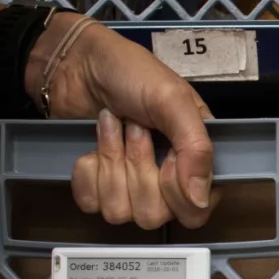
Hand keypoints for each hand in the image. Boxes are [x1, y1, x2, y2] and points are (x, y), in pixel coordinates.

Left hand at [26, 16, 220, 229]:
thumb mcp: (173, 100)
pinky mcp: (95, 186)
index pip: (196, 210)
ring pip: (120, 212)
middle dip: (137, 166)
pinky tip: (90, 145)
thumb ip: (196, 148)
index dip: (176, 190)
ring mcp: (128, 187)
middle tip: (135, 128)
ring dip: (111, 162)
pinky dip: (86, 172)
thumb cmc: (131, 74)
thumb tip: (200, 201)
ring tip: (112, 127)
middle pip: (154, 215)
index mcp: (195, 160)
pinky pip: (91, 204)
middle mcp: (165, 180)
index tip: (167, 155)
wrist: (77, 64)